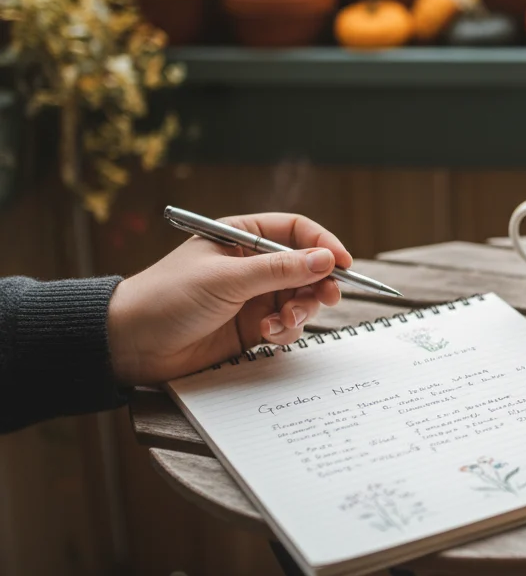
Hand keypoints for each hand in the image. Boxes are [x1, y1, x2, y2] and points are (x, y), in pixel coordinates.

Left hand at [107, 213, 353, 384]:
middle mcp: (252, 264)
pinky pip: (286, 324)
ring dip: (301, 309)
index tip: (342, 264)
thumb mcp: (227, 279)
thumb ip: (279, 270)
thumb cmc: (169, 297)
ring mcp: (253, 296)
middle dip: (318, 283)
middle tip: (327, 298)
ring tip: (282, 320)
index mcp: (242, 237)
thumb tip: (327, 260)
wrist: (131, 344)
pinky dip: (285, 330)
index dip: (323, 244)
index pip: (296, 231)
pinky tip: (266, 335)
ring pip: (300, 297)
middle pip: (306, 267)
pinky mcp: (252, 326)